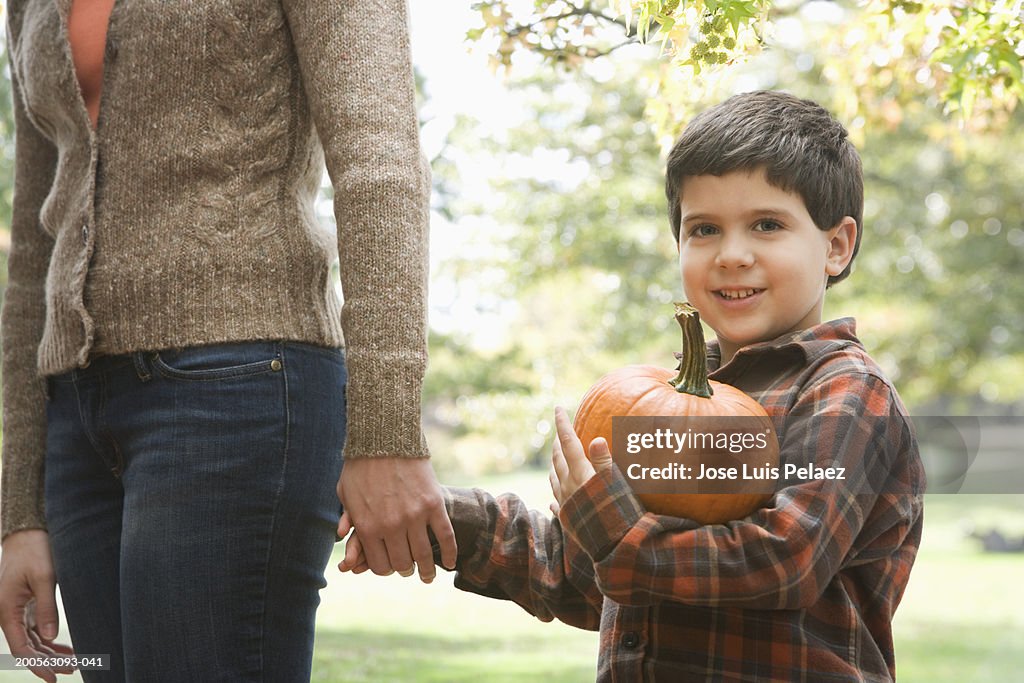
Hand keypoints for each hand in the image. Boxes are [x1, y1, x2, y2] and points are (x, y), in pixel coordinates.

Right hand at [0, 530, 75, 682]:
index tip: (53, 677)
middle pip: (27, 647)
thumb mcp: (45, 578)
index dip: (37, 665)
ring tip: (72, 663)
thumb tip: (50, 638)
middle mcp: (9, 614)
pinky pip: (36, 628)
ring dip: (50, 653)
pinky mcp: (26, 604)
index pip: (21, 648)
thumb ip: (46, 608)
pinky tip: (65, 648)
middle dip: (47, 662)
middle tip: (71, 670)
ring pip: (33, 640)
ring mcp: (17, 610)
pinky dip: (49, 640)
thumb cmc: (34, 551)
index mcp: (7, 611)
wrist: (27, 533)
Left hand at [336, 457, 455, 582]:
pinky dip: (449, 552)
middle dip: (404, 569)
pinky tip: (450, 562)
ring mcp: (414, 516)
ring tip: (428, 575)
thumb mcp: (345, 493)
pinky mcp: (433, 505)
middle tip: (409, 569)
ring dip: (427, 570)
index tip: (390, 567)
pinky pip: (445, 536)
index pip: (380, 565)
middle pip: (402, 563)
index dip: (386, 569)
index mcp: (367, 527)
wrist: (384, 438)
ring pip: (423, 555)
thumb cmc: (361, 465)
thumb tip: (342, 538)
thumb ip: (346, 518)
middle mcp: (391, 526)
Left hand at [548, 406, 612, 514]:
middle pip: (558, 458)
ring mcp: (565, 502)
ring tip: (556, 456)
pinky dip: (555, 493)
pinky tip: (554, 498)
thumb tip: (596, 439)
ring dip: (554, 463)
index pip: (568, 442)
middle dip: (557, 442)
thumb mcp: (615, 483)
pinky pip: (556, 502)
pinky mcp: (566, 518)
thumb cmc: (618, 512)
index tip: (557, 408)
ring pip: (554, 477)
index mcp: (579, 473)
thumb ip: (604, 461)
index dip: (562, 424)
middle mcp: (567, 486)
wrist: (612, 547)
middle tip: (558, 430)